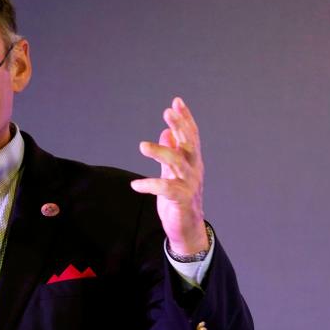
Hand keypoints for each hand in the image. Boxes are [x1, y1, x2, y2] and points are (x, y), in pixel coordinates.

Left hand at [131, 96, 208, 254]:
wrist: (187, 227)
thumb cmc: (179, 198)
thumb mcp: (173, 172)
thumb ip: (171, 152)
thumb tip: (166, 132)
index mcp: (192, 161)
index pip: (191, 136)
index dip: (185, 118)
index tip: (176, 101)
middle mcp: (194, 170)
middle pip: (189, 144)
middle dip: (180, 126)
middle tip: (167, 112)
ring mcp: (189, 184)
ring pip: (177, 163)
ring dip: (160, 152)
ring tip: (142, 146)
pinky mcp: (181, 200)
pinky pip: (166, 188)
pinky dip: (150, 185)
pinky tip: (135, 185)